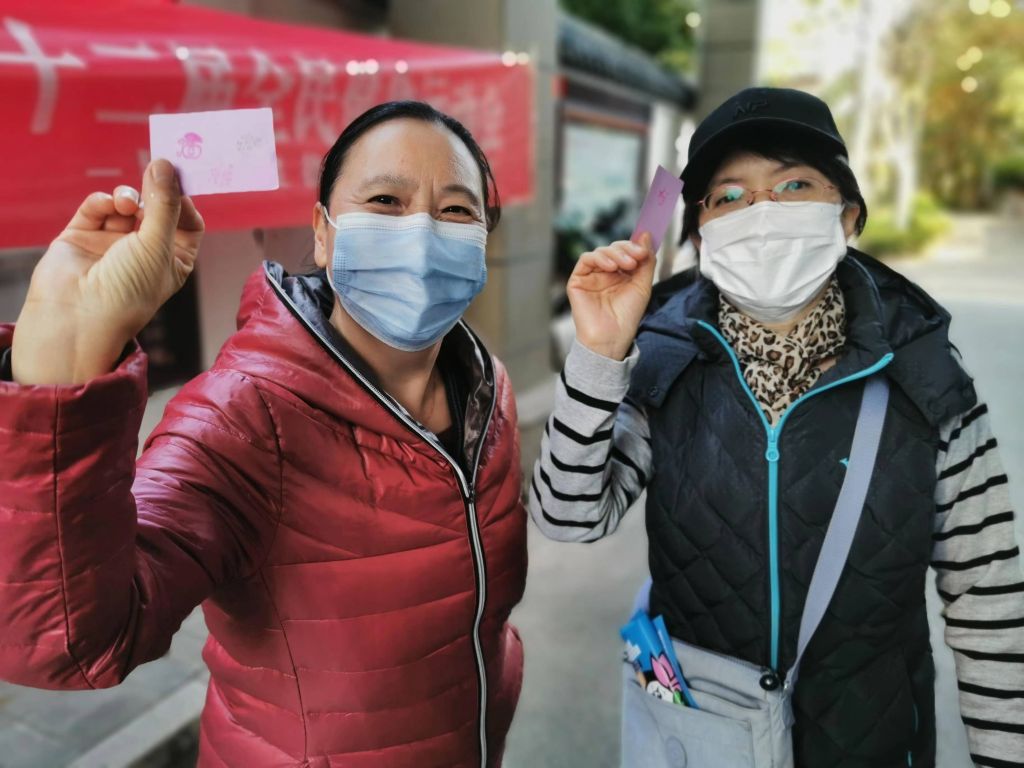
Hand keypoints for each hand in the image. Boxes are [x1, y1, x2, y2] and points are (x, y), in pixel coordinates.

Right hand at [12, 160, 203, 384]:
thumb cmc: (128, 291)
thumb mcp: (157, 246)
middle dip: (157, 190)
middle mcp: (145, 251)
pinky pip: (98, 208)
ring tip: (127, 205)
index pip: (189, 223)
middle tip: (157, 167)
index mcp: (173, 261)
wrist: (77, 315)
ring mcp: (113, 243)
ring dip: (129, 198)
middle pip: (158, 208)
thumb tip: (166, 165)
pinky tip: (106, 207)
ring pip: (127, 205)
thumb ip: (164, 204)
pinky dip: (103, 202)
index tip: (181, 180)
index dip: (186, 201)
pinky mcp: (83, 236)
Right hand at [567, 232, 655, 360]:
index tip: (645, 249)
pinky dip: (598, 258)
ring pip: (600, 252)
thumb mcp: (642, 286)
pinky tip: (610, 267)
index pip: (626, 251)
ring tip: (627, 264)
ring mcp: (591, 276)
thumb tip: (645, 235)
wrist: (611, 337)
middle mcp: (605, 273)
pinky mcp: (578, 280)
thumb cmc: (626, 317)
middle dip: (626, 249)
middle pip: (614, 249)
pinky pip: (585, 260)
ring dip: (615, 253)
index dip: (634, 246)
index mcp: (621, 274)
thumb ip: (646, 262)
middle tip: (637, 257)